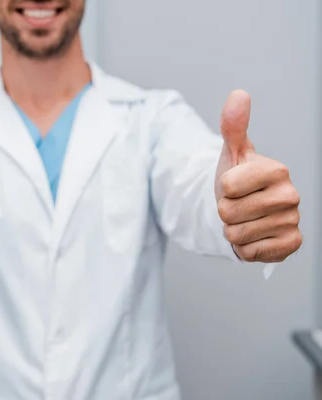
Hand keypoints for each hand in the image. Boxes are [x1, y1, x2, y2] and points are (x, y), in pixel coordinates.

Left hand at [215, 90, 301, 262]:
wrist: (246, 212)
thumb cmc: (238, 181)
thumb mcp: (232, 153)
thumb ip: (233, 126)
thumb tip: (238, 94)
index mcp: (277, 170)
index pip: (228, 186)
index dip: (223, 188)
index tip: (234, 186)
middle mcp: (290, 195)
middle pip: (228, 212)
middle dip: (224, 212)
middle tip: (237, 206)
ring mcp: (292, 221)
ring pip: (235, 234)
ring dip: (233, 230)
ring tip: (245, 220)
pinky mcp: (290, 245)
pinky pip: (250, 252)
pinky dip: (245, 248)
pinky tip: (255, 235)